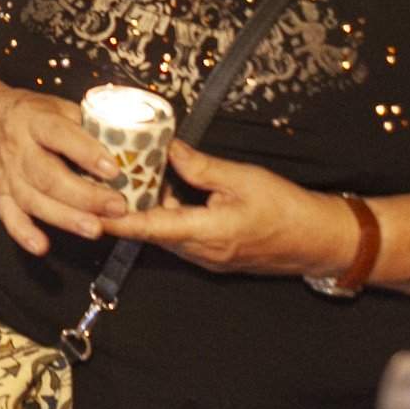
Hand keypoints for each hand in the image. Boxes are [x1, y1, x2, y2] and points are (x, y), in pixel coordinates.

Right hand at [0, 86, 127, 255]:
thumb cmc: (34, 116)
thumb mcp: (59, 106)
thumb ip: (87, 124)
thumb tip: (126, 142)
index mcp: (35, 121)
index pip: (60, 135)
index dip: (86, 152)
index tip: (113, 169)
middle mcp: (19, 149)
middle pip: (48, 175)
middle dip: (84, 196)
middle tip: (116, 207)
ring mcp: (9, 174)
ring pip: (33, 199)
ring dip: (65, 218)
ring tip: (95, 229)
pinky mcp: (3, 193)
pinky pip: (10, 216)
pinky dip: (24, 233)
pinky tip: (42, 246)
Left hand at [105, 142, 362, 279]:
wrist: (320, 240)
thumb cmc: (286, 207)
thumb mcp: (242, 178)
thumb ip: (200, 167)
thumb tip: (166, 149)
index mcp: (206, 233)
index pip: (150, 228)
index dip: (117, 220)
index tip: (89, 211)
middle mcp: (201, 253)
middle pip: (153, 231)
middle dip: (128, 210)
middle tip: (103, 183)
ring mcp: (208, 259)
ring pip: (166, 234)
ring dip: (149, 212)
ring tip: (128, 182)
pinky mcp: (216, 257)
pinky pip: (182, 237)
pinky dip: (169, 217)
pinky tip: (165, 192)